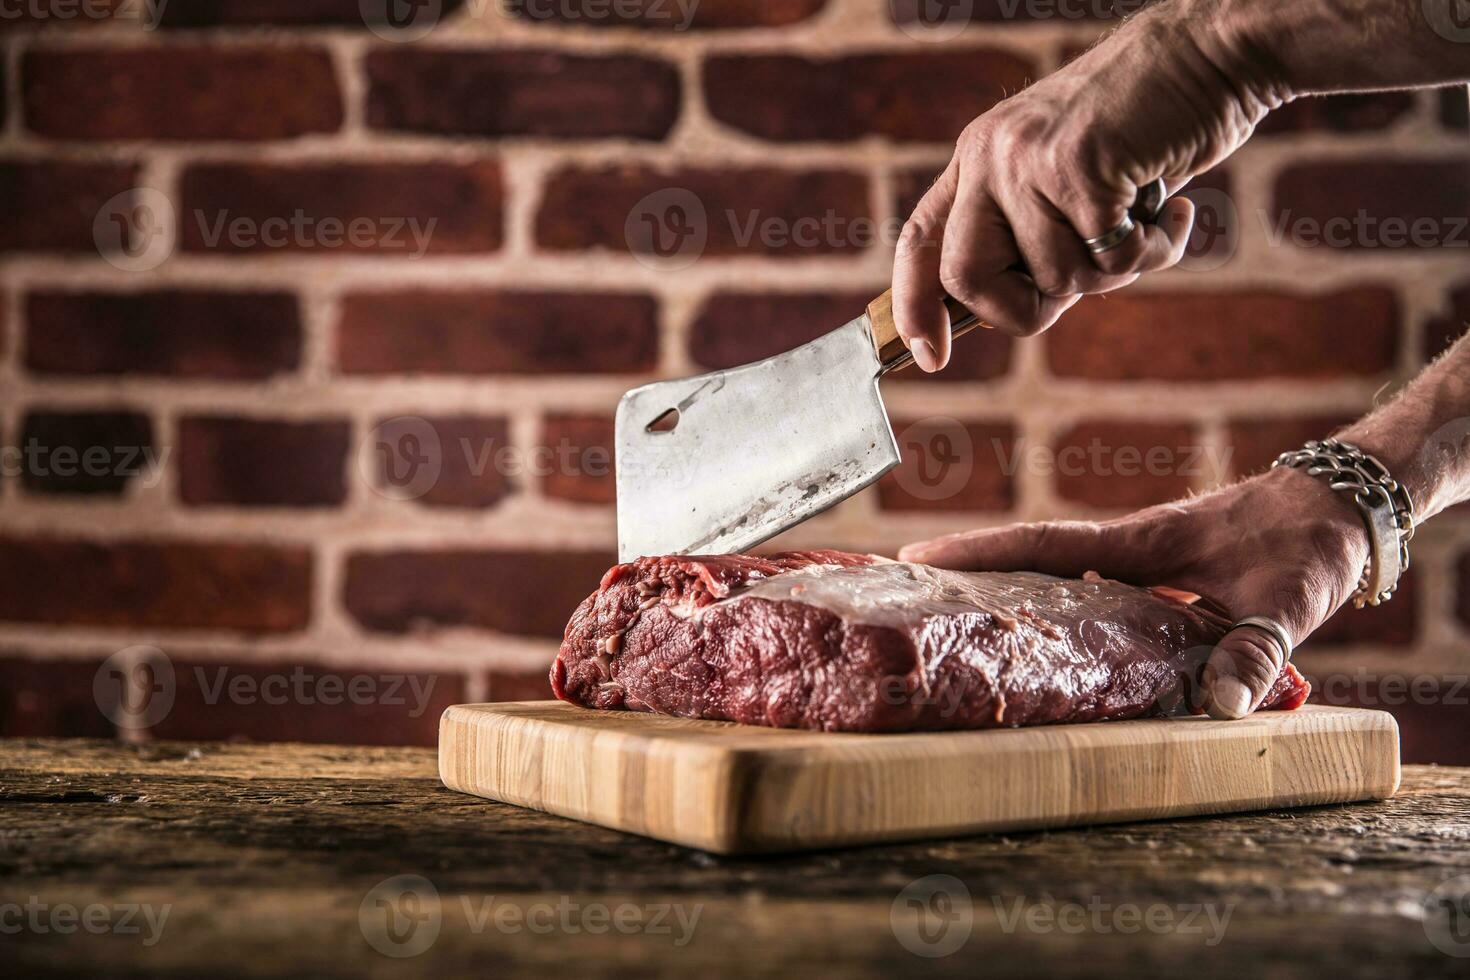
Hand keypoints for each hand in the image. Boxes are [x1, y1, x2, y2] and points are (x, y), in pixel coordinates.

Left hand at [892, 0, 1274, 369]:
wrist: (1209, 50)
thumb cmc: (1148, 124)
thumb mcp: (1065, 174)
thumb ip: (1031, 229)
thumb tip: (1012, 309)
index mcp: (977, 159)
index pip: (919, 241)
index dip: (914, 304)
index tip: (930, 355)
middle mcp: (989, 157)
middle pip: (967, 278)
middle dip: (1027, 307)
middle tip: (1088, 277)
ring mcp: (1029, 160)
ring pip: (1056, 277)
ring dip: (1117, 268)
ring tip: (1146, 215)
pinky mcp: (1079, 167)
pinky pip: (1111, 258)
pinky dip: (1157, 249)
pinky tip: (1176, 207)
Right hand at [898, 467, 1367, 718]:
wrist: (1340, 507)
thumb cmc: (1307, 542)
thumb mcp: (1286, 600)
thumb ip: (1255, 650)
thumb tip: (1221, 708)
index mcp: (1140, 543)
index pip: (1044, 544)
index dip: (980, 549)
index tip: (916, 553)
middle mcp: (1128, 550)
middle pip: (1032, 561)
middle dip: (972, 575)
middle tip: (909, 599)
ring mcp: (1141, 563)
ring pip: (1059, 580)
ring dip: (1012, 597)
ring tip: (959, 629)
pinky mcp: (1160, 579)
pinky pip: (1094, 596)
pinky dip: (1061, 614)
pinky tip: (1052, 648)